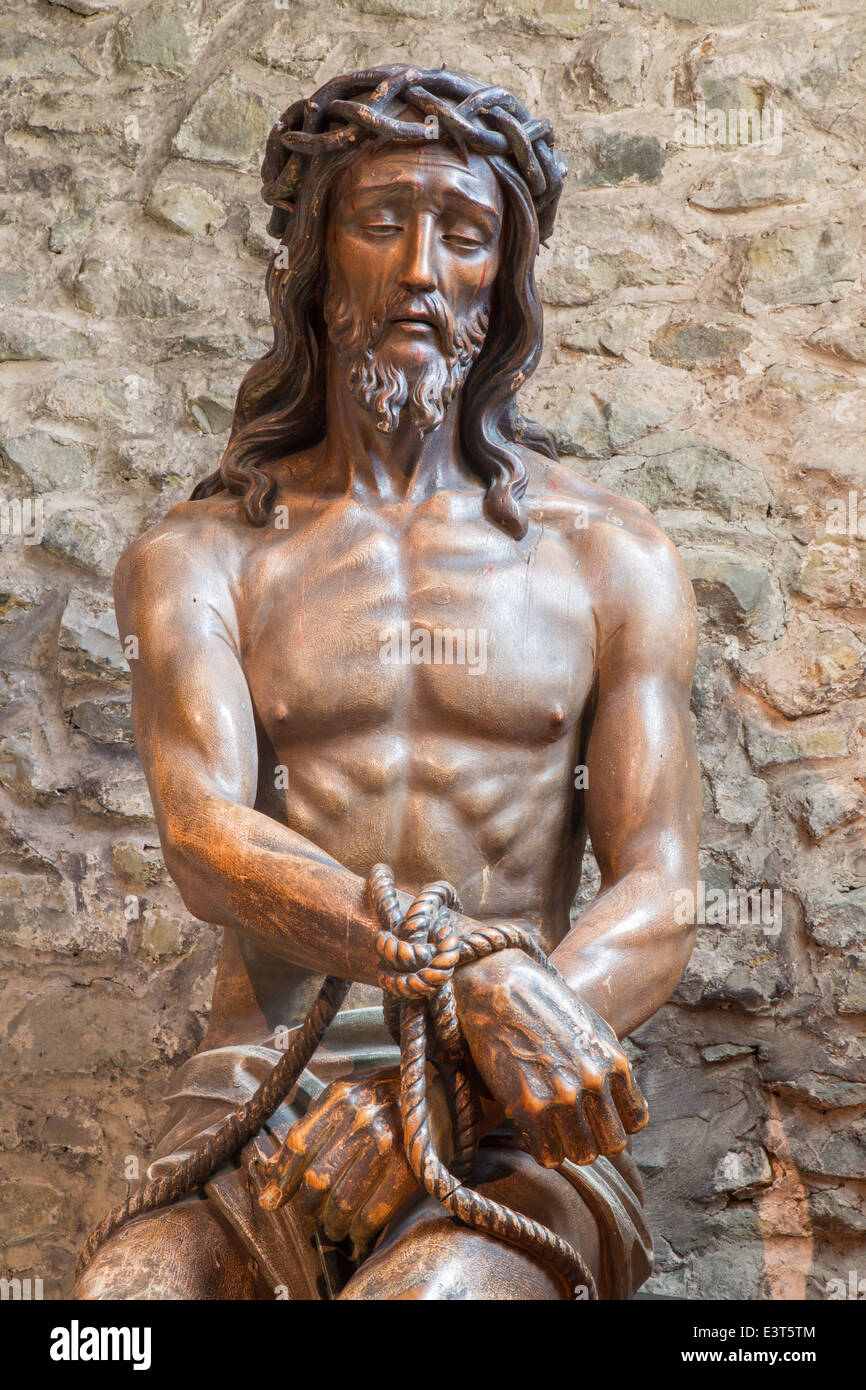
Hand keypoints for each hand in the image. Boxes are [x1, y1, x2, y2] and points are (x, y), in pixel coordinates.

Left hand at [264, 1068, 449, 1253]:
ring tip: (334, 1226)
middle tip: (312, 1217)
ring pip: (342, 1202)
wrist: (442, 1090)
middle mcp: (361, 1118)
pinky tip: (358, 1231)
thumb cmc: (386, 1096)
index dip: (284, 1180)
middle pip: (318, 1180)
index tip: (275, 1200)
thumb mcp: (346, 1098)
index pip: (299, 1146)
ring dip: (333, 1224)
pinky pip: (372, 1213)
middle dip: (309, 1208)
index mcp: (340, 1097)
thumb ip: (309, 1133)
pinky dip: (359, 1230)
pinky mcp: (408, 1168)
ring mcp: (386, 1143)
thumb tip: (270, 1190)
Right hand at [452, 948, 648, 1168]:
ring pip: (582, 1154)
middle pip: (612, 1144)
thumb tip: (615, 1099)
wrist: (499, 988)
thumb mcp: (591, 1028)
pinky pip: (548, 1155)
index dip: (616, 1122)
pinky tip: (534, 1131)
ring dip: (569, 1146)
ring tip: (553, 1130)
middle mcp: (593, 1083)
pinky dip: (543, 1149)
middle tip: (575, 1128)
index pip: (636, 1120)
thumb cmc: (543, 1004)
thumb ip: (607, 1065)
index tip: (598, 1118)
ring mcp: (562, 1097)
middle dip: (596, 1139)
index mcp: (614, 1062)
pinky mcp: (528, 1107)